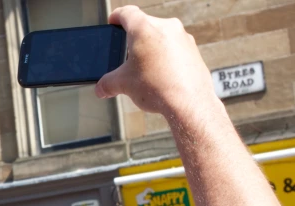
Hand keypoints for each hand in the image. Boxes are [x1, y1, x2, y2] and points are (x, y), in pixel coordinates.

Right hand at [95, 6, 217, 117]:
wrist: (189, 103)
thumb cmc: (157, 88)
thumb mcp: (123, 85)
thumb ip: (107, 83)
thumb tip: (101, 88)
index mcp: (144, 29)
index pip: (126, 13)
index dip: (116, 17)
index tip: (113, 22)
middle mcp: (165, 26)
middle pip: (144, 25)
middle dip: (134, 38)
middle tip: (126, 55)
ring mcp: (182, 37)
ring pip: (161, 36)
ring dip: (151, 47)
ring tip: (145, 69)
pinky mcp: (193, 50)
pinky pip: (175, 47)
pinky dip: (166, 56)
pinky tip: (161, 75)